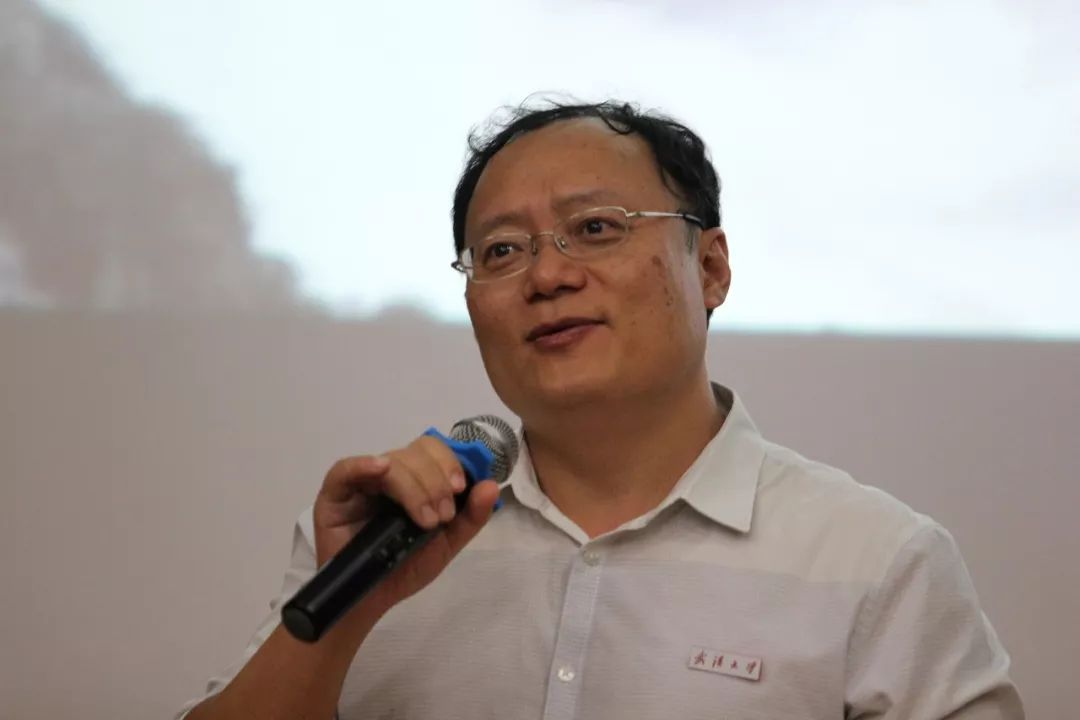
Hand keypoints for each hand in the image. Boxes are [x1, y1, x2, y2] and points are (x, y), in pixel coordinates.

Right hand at [313, 434, 499, 616]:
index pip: (433, 451)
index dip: (449, 463)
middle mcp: (388, 474)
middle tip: (441, 516)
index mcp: (414, 479)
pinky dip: (365, 464)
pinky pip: (346, 468)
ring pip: (391, 461)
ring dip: (414, 488)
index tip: (459, 488)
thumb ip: (471, 516)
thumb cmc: (404, 568)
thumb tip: (491, 484)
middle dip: (435, 481)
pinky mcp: (335, 493)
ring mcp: (360, 482)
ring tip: (424, 521)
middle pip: (415, 452)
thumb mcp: (446, 543)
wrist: (370, 599)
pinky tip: (382, 470)